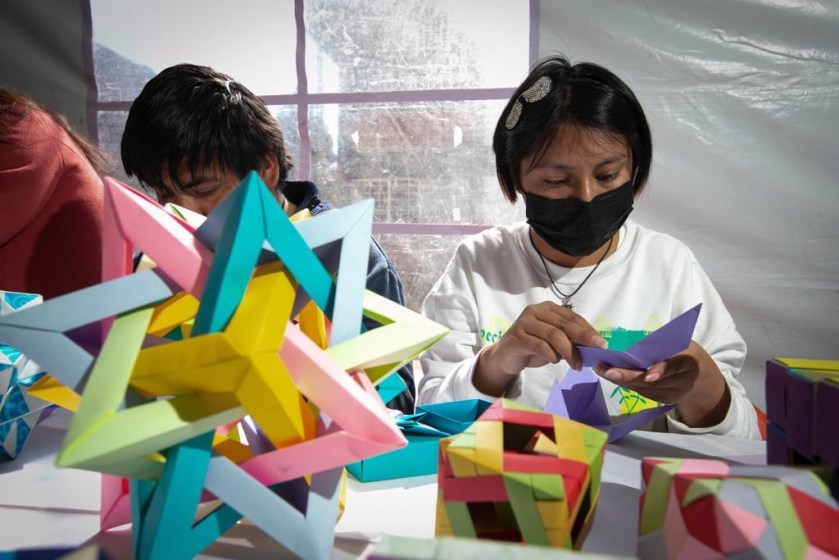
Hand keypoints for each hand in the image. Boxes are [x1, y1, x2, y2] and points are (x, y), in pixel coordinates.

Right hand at [474, 301, 606, 395]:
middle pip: (564, 324)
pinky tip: (555, 361)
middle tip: (597, 349)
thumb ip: (569, 339)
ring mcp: (525, 323)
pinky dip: (552, 355)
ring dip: (569, 352)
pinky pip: (540, 346)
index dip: (588, 329)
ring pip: (554, 335)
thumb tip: (593, 345)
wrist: (506, 356)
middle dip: (583, 338)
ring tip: (576, 365)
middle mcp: (535, 311)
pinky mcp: (517, 337)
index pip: (572, 317)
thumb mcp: (554, 341)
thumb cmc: (533, 347)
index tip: (601, 343)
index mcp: (547, 308)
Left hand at [594, 341, 730, 426]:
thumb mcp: (679, 342)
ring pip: (643, 388)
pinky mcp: (662, 400)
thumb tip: (636, 341)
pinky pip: (641, 392)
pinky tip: (610, 375)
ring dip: (620, 379)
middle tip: (606, 369)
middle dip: (628, 376)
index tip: (648, 376)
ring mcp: (672, 393)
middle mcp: (681, 380)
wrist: (701, 377)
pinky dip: (626, 383)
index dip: (661, 370)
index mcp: (688, 360)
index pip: (674, 365)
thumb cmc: (685, 350)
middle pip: (652, 381)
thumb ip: (662, 343)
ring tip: (601, 369)